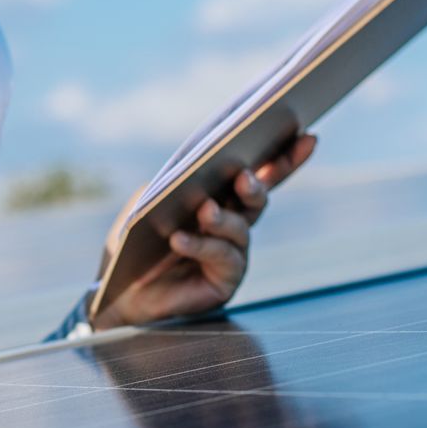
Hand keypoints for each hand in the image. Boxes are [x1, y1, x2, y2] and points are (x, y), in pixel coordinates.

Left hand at [90, 133, 316, 331]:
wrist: (119, 291)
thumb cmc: (134, 243)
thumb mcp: (147, 202)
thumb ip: (173, 182)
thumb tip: (197, 169)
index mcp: (220, 198)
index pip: (259, 174)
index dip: (285, 157)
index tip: (306, 135)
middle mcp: (233, 225)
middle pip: (258, 198)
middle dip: (255, 186)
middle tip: (244, 178)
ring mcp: (233, 254)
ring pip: (240, 228)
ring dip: (221, 219)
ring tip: (204, 211)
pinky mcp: (226, 281)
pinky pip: (222, 258)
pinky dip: (201, 245)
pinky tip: (180, 239)